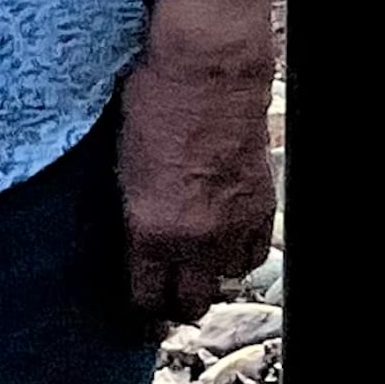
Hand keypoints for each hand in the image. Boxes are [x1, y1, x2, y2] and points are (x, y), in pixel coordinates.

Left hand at [118, 35, 276, 331]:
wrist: (208, 72)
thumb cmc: (153, 103)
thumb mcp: (122, 164)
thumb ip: (133, 213)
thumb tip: (137, 241)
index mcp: (150, 229)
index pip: (146, 297)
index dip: (141, 310)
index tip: (138, 312)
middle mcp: (195, 240)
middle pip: (191, 303)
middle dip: (177, 305)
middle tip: (168, 298)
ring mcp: (233, 227)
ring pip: (226, 283)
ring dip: (210, 278)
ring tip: (197, 268)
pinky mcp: (262, 209)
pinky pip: (253, 256)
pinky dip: (239, 256)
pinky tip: (225, 244)